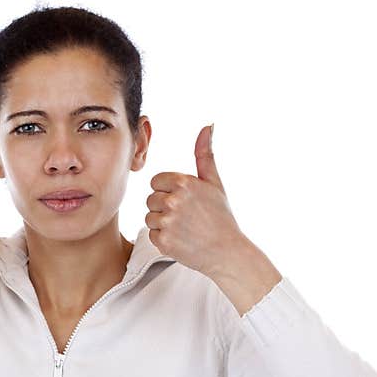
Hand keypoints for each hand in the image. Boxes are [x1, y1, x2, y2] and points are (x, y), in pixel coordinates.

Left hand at [146, 124, 247, 276]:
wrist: (227, 251)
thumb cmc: (220, 216)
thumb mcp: (214, 183)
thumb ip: (205, 154)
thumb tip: (208, 125)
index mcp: (183, 183)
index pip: (156, 182)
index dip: (169, 191)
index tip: (184, 201)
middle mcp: (173, 200)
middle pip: (151, 199)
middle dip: (165, 208)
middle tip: (186, 217)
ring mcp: (167, 222)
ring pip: (149, 217)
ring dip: (162, 224)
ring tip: (184, 228)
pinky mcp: (163, 241)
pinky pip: (151, 235)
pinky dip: (163, 239)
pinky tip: (181, 239)